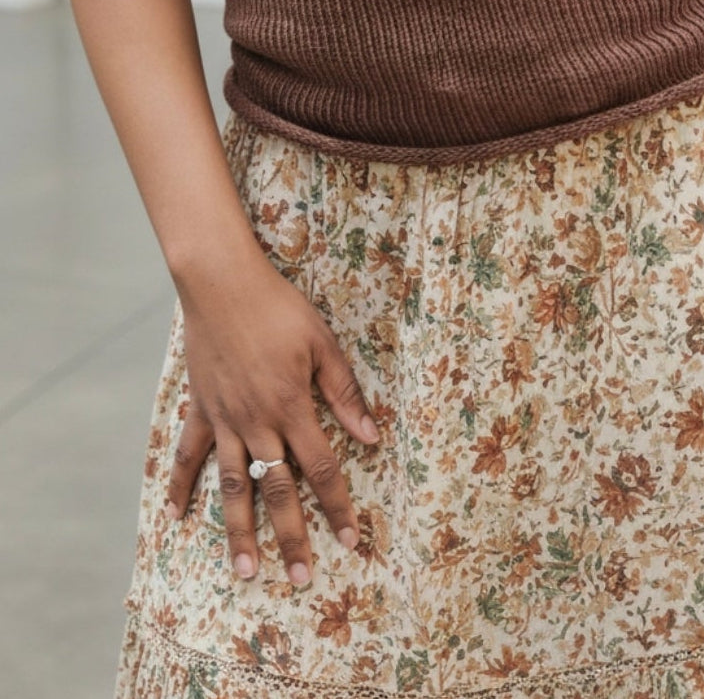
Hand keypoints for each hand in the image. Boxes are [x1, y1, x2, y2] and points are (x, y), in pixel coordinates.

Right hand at [166, 255, 380, 585]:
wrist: (222, 283)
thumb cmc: (279, 308)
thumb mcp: (322, 344)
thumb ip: (344, 393)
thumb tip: (370, 437)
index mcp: (292, 407)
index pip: (322, 469)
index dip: (338, 506)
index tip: (350, 540)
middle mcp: (257, 422)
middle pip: (278, 490)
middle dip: (292, 537)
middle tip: (300, 578)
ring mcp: (224, 419)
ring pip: (233, 486)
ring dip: (239, 531)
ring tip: (246, 571)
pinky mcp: (200, 408)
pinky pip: (188, 453)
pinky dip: (179, 485)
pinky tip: (175, 516)